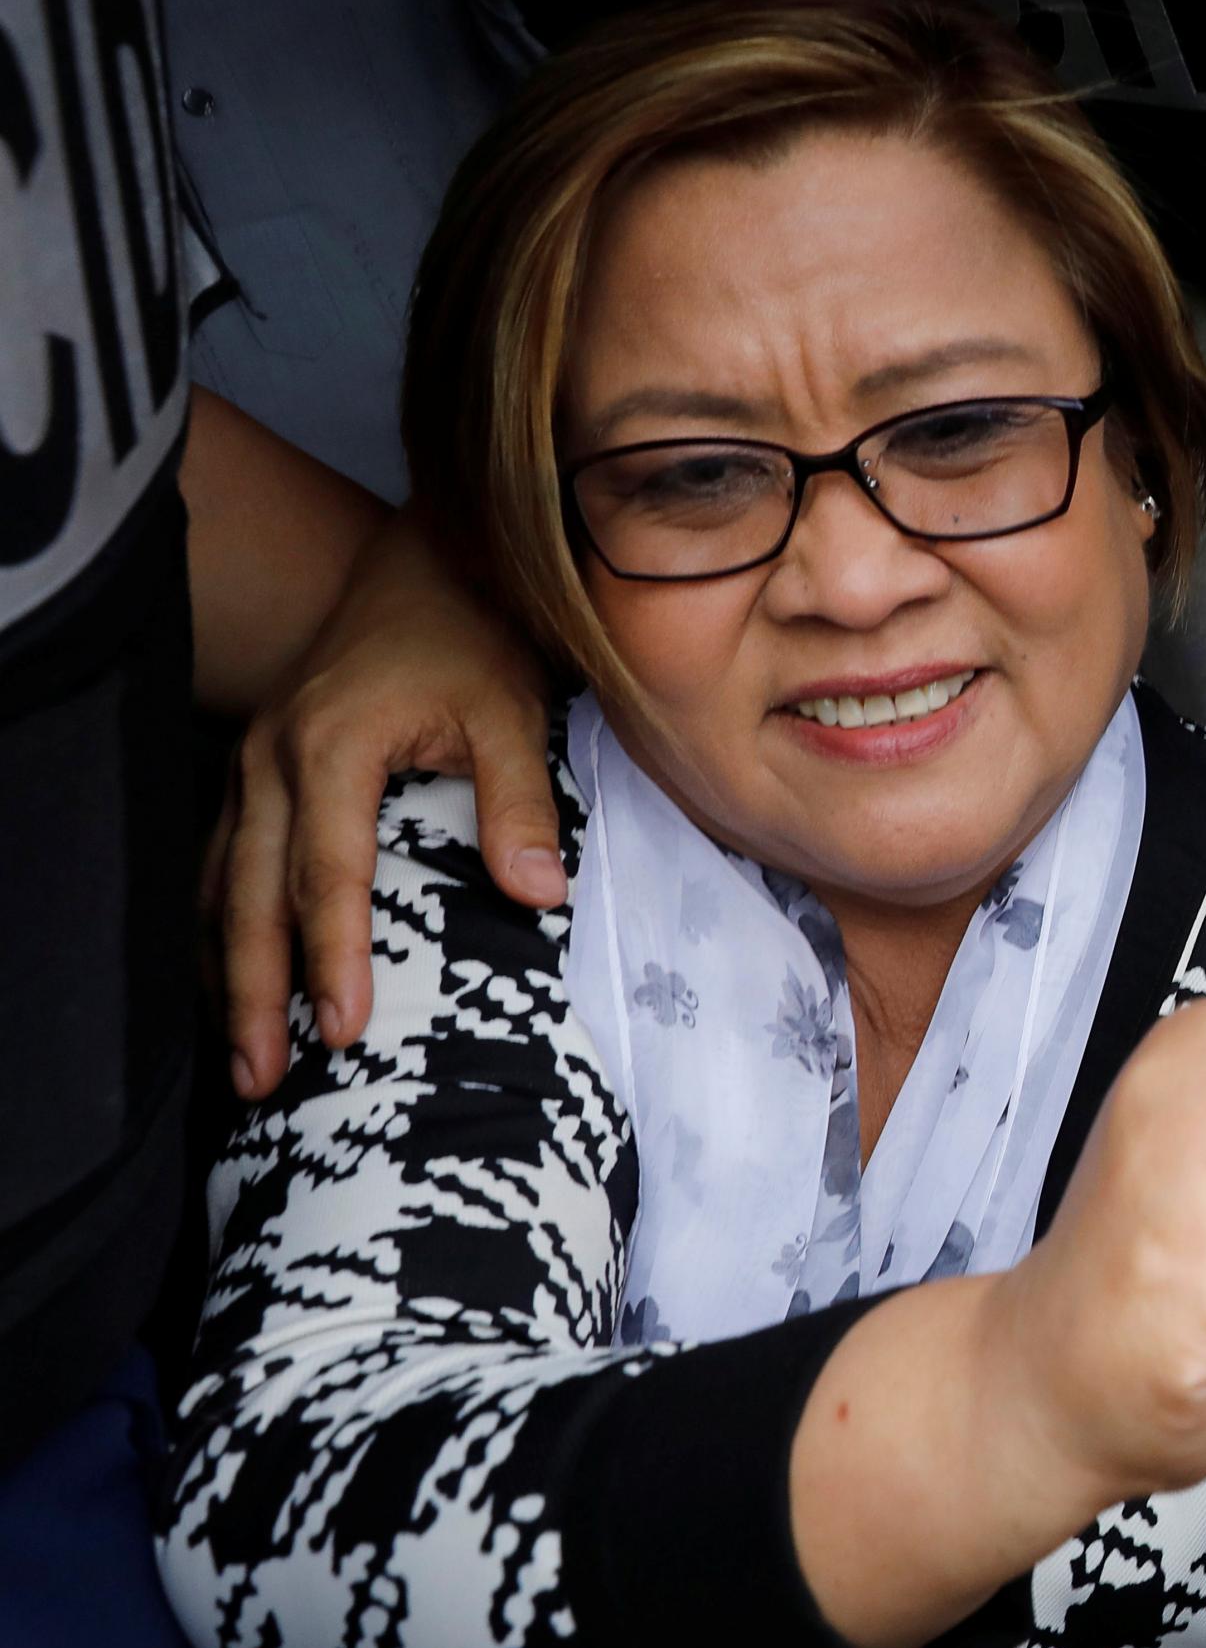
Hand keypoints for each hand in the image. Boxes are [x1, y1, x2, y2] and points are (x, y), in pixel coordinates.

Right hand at [212, 510, 561, 1096]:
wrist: (422, 568)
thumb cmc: (471, 639)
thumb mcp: (511, 707)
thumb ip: (520, 798)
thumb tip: (540, 891)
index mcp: (333, 747)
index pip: (330, 873)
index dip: (334, 957)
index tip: (345, 1029)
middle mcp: (272, 761)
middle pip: (252, 898)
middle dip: (253, 994)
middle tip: (262, 1079)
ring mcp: (252, 767)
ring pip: (223, 888)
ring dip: (226, 975)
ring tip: (243, 1061)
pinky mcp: (254, 774)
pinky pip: (223, 866)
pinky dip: (222, 930)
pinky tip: (233, 984)